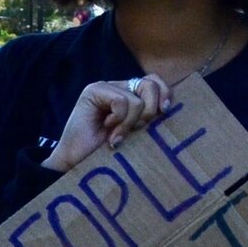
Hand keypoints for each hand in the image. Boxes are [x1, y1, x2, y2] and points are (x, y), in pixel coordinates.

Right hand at [44, 75, 170, 172]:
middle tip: (138, 129)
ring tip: (116, 137)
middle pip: (149, 84)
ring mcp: (105, 88)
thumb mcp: (137, 135)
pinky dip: (118, 121)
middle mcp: (118, 88)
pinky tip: (107, 130)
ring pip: (136, 100)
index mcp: (131, 96)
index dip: (164, 93)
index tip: (165, 111)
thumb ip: (149, 118)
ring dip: (129, 124)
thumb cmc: (109, 154)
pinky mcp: (93, 92)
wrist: (79, 165)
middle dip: (149, 110)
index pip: (154, 82)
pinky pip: (121, 102)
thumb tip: (168, 107)